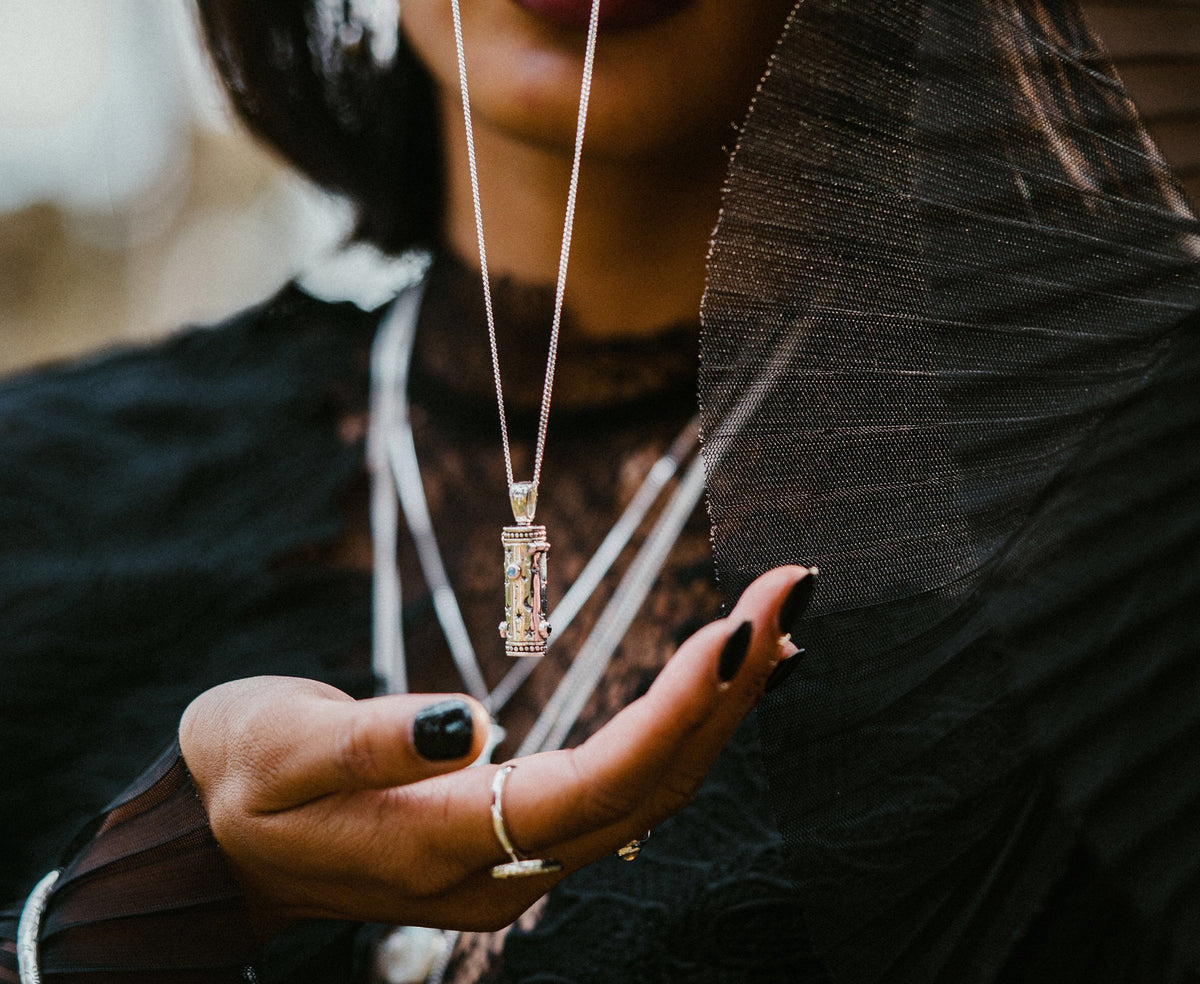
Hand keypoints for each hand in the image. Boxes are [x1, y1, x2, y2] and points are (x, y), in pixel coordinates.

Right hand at [179, 565, 812, 935]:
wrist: (219, 840)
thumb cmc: (244, 778)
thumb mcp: (278, 749)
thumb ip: (372, 744)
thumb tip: (468, 725)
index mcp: (443, 844)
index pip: (593, 786)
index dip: (675, 714)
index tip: (740, 628)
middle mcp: (501, 868)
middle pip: (649, 787)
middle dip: (729, 690)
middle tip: (791, 590)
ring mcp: (516, 861)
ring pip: (650, 793)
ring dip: (721, 709)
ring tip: (781, 626)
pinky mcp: (518, 834)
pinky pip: (626, 786)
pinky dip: (683, 728)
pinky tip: (719, 682)